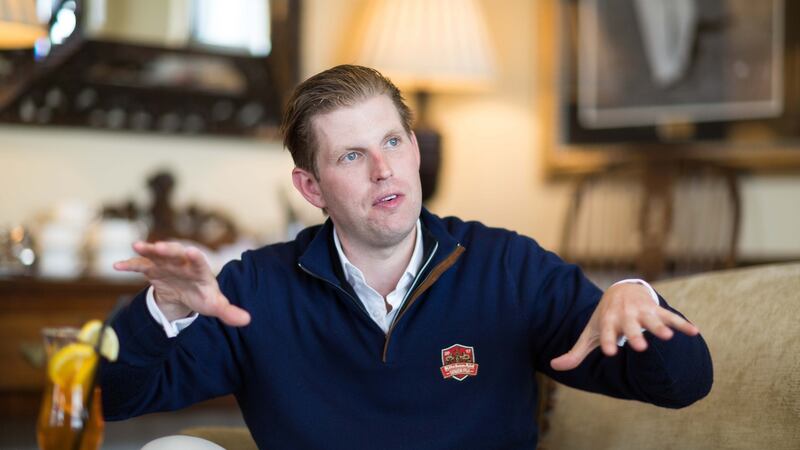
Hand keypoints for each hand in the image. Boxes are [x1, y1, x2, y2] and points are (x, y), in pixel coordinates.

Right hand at [113, 241, 250, 326]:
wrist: (185, 294)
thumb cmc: (202, 297)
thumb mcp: (215, 306)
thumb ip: (229, 312)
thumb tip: (247, 320)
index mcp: (200, 271)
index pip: (199, 263)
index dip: (196, 258)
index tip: (192, 251)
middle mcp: (183, 263)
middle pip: (176, 254)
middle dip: (169, 250)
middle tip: (161, 246)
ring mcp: (166, 264)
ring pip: (157, 254)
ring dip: (148, 250)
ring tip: (137, 246)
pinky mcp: (152, 269)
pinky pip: (140, 265)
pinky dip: (130, 264)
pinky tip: (117, 266)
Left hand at [550, 283, 697, 370]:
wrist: (621, 289)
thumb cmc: (604, 318)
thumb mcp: (589, 333)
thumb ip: (575, 352)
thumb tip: (553, 365)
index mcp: (608, 322)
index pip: (605, 332)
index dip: (607, 341)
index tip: (609, 352)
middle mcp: (625, 316)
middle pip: (630, 327)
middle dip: (635, 335)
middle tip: (640, 347)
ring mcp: (642, 312)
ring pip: (652, 320)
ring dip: (659, 327)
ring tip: (668, 338)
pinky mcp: (656, 310)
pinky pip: (671, 317)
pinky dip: (682, 324)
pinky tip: (695, 332)